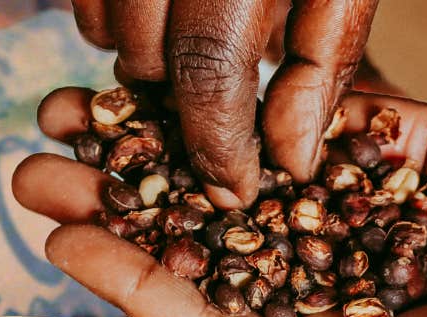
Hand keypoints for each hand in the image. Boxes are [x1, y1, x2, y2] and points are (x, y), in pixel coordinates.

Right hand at [71, 0, 379, 207]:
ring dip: (145, 64)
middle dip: (180, 105)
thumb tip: (288, 160)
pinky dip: (117, 23)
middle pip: (145, 55)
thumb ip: (323, 63)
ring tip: (196, 58)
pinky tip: (166, 16)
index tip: (235, 189)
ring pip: (104, 31)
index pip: (207, 66)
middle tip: (220, 122)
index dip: (218, 142)